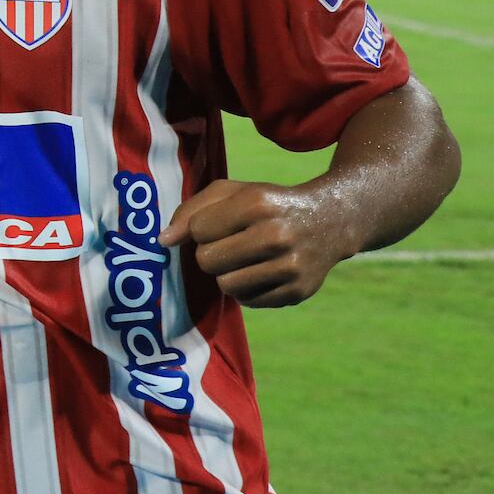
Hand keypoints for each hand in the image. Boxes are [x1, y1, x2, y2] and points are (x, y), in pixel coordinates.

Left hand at [159, 177, 356, 307]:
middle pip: (207, 261)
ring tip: (243, 259)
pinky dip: (247, 289)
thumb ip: (191, 211)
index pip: (198, 230)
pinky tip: (262, 271)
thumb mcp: (232, 192)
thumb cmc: (268, 204)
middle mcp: (277, 235)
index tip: (218, 224)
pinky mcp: (298, 292)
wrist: (330, 221)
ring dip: (226, 274)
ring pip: (225, 285)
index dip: (201, 229)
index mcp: (257, 204)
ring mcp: (291, 267)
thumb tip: (163, 241)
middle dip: (211, 253)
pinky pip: (248, 301)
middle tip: (230, 244)